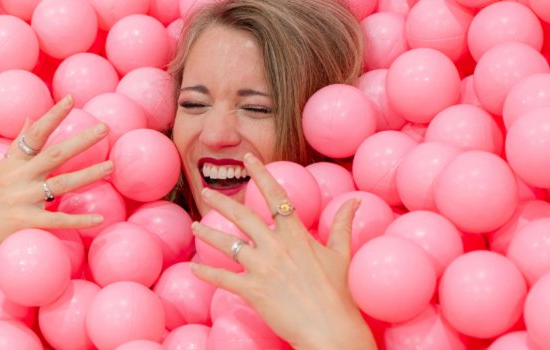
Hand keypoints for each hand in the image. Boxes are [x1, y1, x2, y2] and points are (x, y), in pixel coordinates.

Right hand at [0, 96, 111, 265]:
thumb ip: (18, 146)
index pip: (35, 133)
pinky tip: (99, 218)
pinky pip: (57, 220)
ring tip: (110, 166)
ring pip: (62, 183)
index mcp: (14, 163)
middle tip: (104, 128)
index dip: (53, 115)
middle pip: (56, 154)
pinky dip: (79, 220)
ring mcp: (21, 199)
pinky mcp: (24, 222)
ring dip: (89, 174)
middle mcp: (18, 177)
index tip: (71, 99)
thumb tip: (31, 117)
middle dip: (82, 140)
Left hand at [190, 153, 375, 349]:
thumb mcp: (341, 254)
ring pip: (227, 244)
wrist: (330, 328)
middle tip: (205, 191)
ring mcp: (262, 267)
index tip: (249, 159)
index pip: (276, 196)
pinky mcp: (252, 290)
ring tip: (195, 226)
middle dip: (221, 202)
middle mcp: (276, 246)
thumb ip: (343, 224)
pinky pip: (223, 278)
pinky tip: (194, 268)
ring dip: (208, 233)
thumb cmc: (338, 292)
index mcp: (296, 234)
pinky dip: (207, 273)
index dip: (261, 175)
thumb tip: (355, 200)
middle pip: (243, 216)